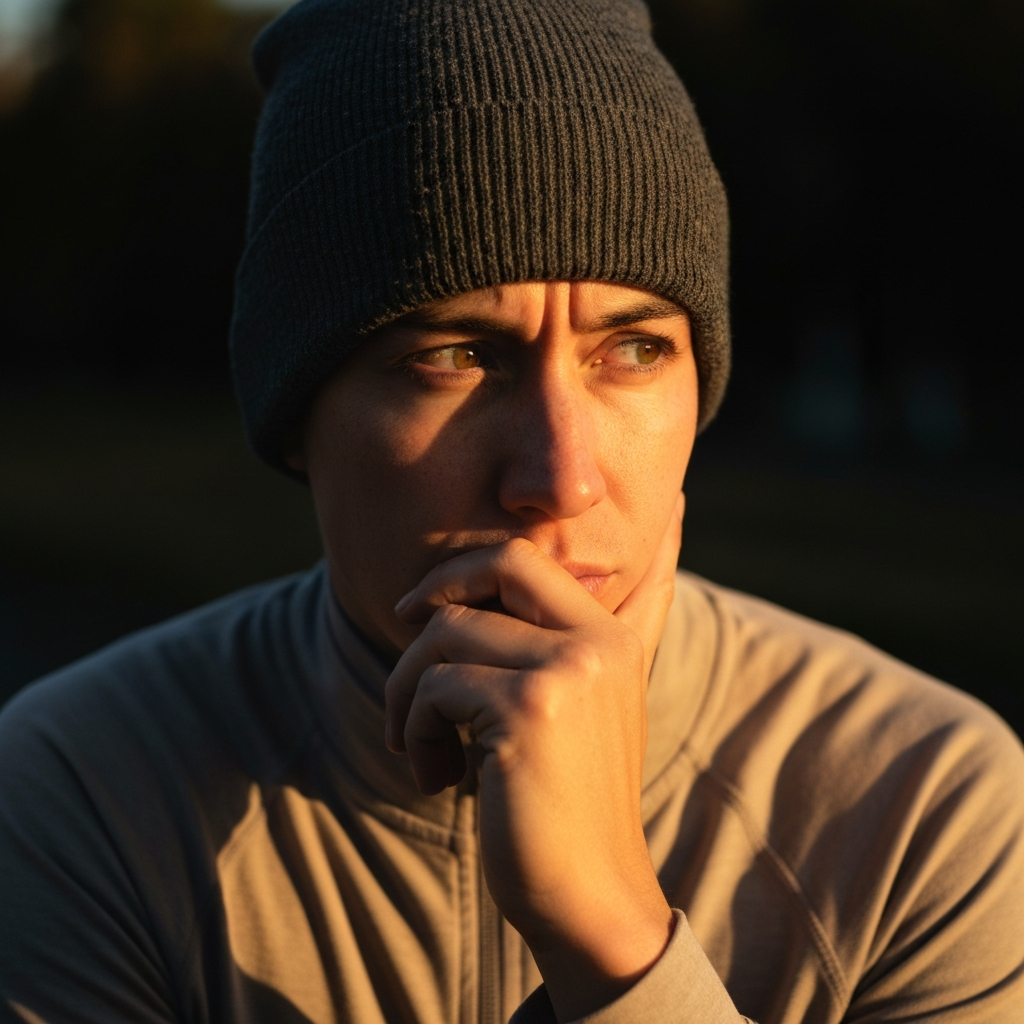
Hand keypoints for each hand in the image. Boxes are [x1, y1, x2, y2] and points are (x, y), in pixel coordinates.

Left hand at [385, 493, 684, 1021]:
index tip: (420, 610)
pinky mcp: (529, 710)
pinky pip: (436, 688)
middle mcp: (599, 644)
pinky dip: (416, 729)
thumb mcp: (575, 713)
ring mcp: (568, 672)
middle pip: (497, 567)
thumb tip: (497, 585)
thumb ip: (548, 650)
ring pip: (448, 632)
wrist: (589, 899)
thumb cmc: (563, 807)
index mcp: (612, 640)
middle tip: (398, 627)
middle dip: (434, 591)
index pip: (529, 561)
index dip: (464, 572)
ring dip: (410, 688)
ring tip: (417, 743)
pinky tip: (436, 776)